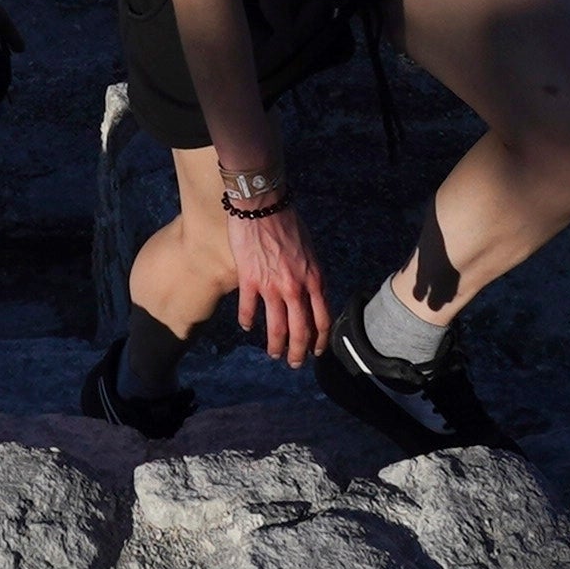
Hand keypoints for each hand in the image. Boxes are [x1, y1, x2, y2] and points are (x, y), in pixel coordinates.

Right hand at [220, 204, 334, 368]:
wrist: (263, 205)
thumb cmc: (289, 223)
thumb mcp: (311, 251)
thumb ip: (311, 276)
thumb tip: (310, 297)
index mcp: (314, 279)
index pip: (322, 320)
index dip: (319, 341)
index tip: (315, 351)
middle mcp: (296, 287)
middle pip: (300, 331)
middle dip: (298, 353)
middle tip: (294, 363)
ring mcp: (271, 286)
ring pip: (275, 327)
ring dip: (274, 346)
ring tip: (273, 354)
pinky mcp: (249, 280)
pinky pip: (249, 310)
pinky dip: (248, 322)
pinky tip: (247, 328)